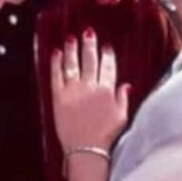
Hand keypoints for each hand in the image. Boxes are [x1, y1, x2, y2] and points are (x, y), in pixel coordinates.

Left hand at [51, 28, 129, 151]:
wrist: (85, 149)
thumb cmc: (105, 135)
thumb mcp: (121, 116)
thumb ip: (122, 98)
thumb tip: (126, 84)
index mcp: (107, 90)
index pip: (108, 67)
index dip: (107, 55)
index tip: (105, 45)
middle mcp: (90, 87)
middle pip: (90, 60)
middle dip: (89, 44)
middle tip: (88, 32)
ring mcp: (73, 90)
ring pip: (73, 64)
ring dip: (72, 49)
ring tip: (71, 37)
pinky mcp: (58, 96)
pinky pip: (56, 75)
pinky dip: (56, 62)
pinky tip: (56, 52)